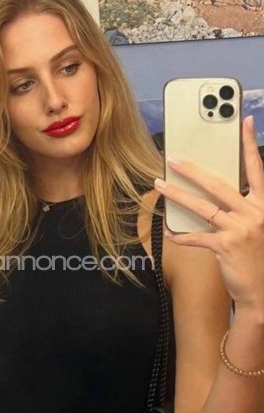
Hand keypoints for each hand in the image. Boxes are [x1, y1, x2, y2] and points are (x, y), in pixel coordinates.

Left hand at [154, 115, 263, 312]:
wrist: (260, 291)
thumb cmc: (255, 256)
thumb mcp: (254, 227)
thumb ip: (238, 208)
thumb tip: (209, 193)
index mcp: (263, 204)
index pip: (256, 169)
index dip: (250, 145)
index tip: (246, 121)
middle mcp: (255, 213)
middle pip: (219, 184)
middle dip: (193, 170)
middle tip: (173, 159)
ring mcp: (241, 229)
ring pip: (202, 206)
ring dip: (178, 195)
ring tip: (160, 185)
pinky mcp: (226, 246)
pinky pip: (196, 236)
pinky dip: (180, 235)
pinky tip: (168, 233)